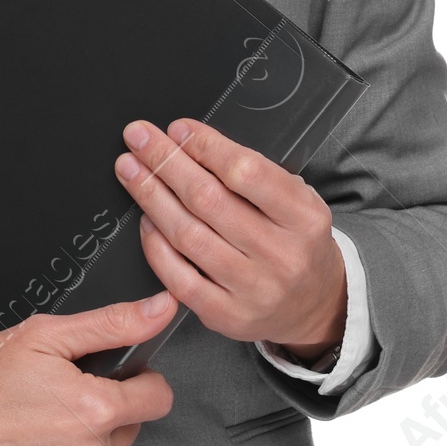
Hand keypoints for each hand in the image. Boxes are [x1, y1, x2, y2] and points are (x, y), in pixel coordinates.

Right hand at [0, 294, 175, 445]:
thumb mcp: (42, 336)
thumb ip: (111, 324)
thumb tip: (160, 310)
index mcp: (94, 409)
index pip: (157, 398)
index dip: (137, 381)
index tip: (113, 379)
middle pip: (124, 432)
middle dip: (99, 415)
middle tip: (51, 402)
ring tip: (28, 431)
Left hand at [115, 117, 346, 359]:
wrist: (315, 305)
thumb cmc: (295, 241)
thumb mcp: (296, 200)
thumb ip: (254, 172)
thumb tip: (191, 143)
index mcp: (303, 218)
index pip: (246, 172)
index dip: (205, 146)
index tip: (178, 129)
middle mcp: (281, 256)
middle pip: (208, 200)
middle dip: (165, 162)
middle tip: (139, 139)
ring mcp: (253, 289)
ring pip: (188, 236)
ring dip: (151, 196)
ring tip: (131, 171)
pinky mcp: (226, 316)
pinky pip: (179, 278)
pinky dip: (155, 245)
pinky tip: (145, 219)